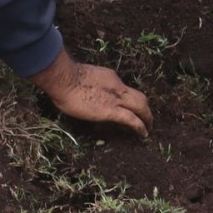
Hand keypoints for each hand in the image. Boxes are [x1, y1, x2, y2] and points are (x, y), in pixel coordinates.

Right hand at [28, 50, 151, 136]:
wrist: (64, 79)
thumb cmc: (65, 79)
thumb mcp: (83, 78)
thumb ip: (89, 85)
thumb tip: (84, 92)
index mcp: (110, 77)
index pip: (124, 89)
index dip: (128, 99)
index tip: (128, 107)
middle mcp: (118, 86)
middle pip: (139, 97)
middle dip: (145, 108)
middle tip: (147, 118)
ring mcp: (116, 99)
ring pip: (141, 107)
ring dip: (147, 118)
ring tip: (148, 128)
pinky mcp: (111, 112)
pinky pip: (132, 120)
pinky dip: (140, 127)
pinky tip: (143, 134)